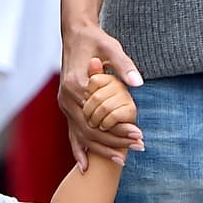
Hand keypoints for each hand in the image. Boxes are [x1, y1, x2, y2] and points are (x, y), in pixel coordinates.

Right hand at [60, 22, 142, 169]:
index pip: (100, 114)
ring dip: (102, 148)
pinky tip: (85, 167)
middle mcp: (66, 97)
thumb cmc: (96, 41)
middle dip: (114, 141)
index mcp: (76, 84)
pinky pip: (71, 133)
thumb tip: (138, 83)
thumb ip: (125, 66)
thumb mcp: (112, 48)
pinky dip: (78, 150)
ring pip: (81, 135)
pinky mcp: (66, 107)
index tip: (138, 134)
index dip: (119, 127)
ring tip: (123, 159)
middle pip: (91, 129)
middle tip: (138, 147)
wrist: (76, 34)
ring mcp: (64, 104)